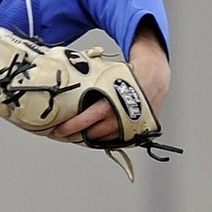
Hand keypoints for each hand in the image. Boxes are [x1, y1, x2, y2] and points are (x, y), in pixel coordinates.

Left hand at [52, 24, 169, 143]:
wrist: (155, 80)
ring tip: (78, 132)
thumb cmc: (128, 76)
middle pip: (90, 135)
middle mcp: (117, 120)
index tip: (57, 130)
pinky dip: (103, 138)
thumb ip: (88, 79)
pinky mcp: (133, 134)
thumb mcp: (106, 75)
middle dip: (75, 134)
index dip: (68, 127)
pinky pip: (113, 140)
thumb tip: (66, 70)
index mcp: (108, 105)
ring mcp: (125, 129)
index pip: (83, 122)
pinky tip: (96, 132)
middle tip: (64, 132)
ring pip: (101, 140)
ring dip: (89, 137)